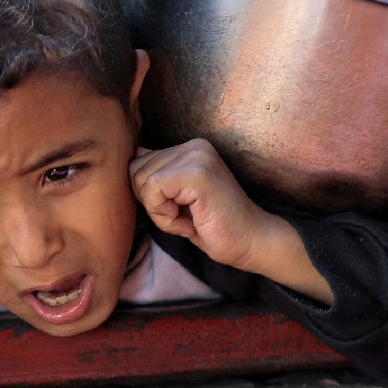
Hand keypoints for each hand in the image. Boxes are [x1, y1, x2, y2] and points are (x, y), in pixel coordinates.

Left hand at [130, 139, 331, 303]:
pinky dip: (164, 217)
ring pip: (143, 182)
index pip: (139, 164)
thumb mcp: (180, 197)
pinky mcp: (196, 173)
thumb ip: (161, 174)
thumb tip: (135, 155)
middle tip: (186, 218)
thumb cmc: (216, 226)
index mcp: (191, 148)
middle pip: (136, 172)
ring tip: (190, 219)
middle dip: (153, 205)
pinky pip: (153, 190)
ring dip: (160, 213)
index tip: (181, 211)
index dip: (151, 198)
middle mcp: (194, 145)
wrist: (252, 242)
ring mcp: (196, 156)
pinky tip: (189, 223)